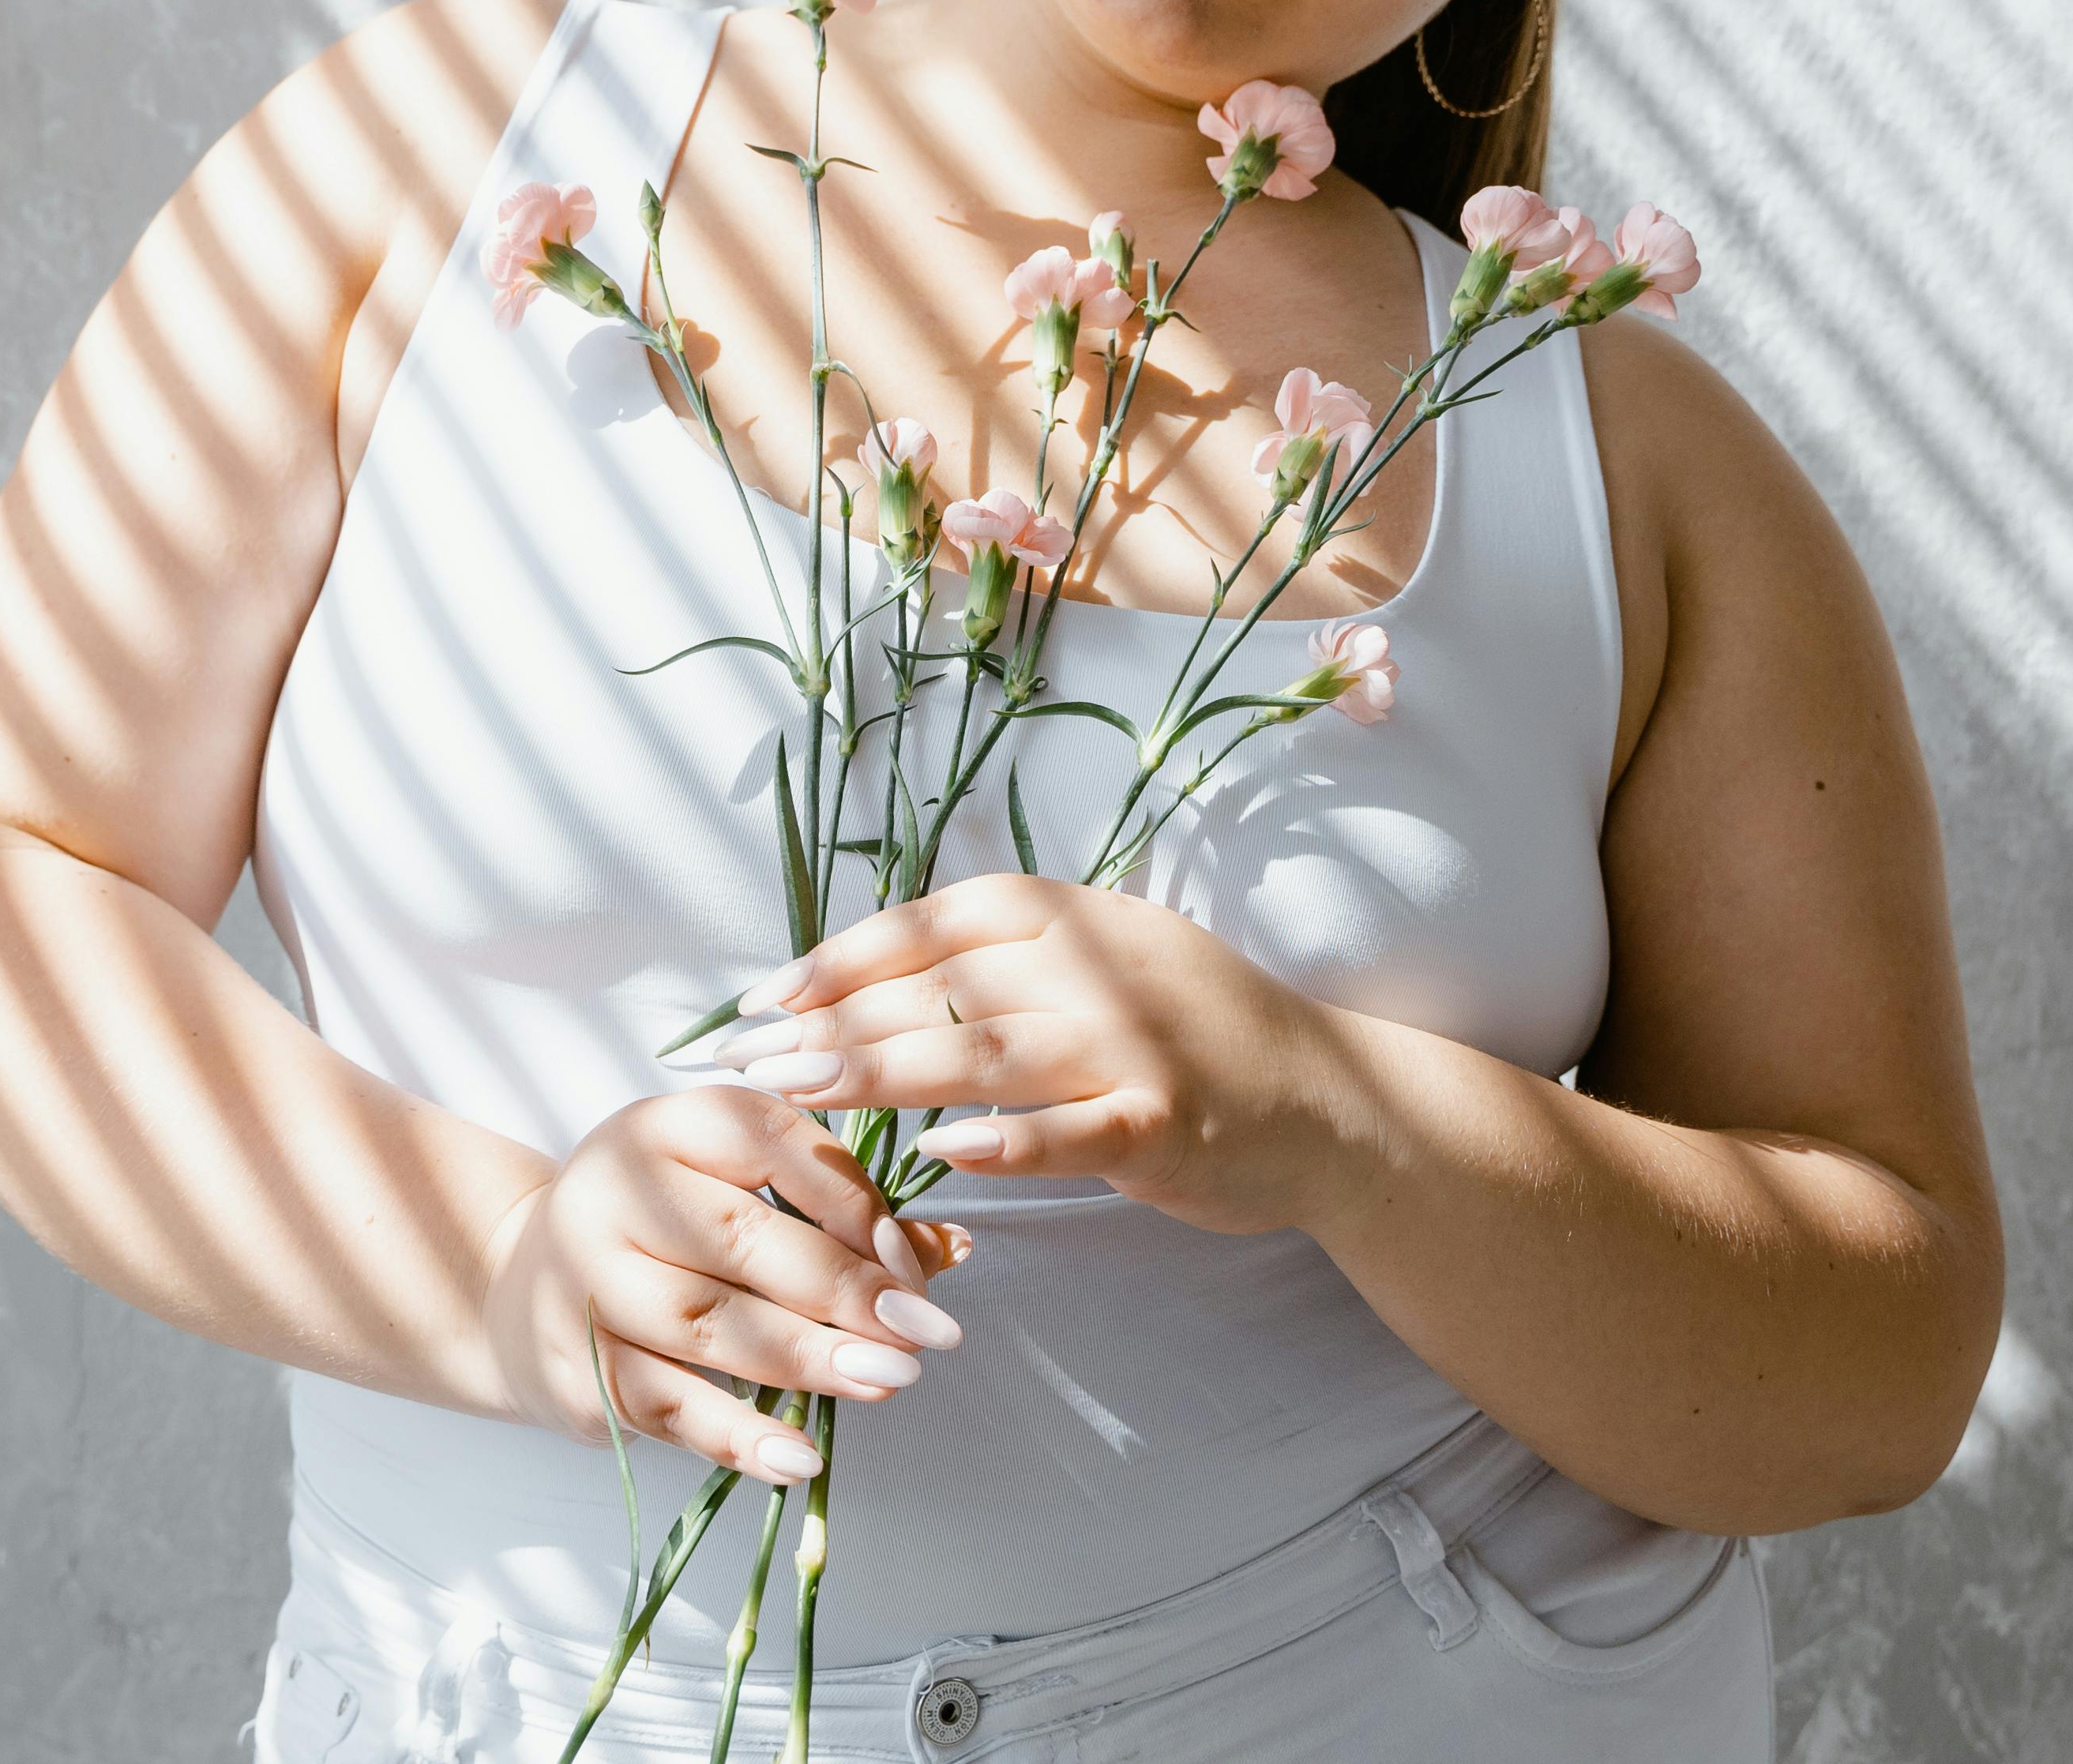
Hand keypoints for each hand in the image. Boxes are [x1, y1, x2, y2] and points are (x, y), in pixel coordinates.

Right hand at [478, 1086, 975, 1485]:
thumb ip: (842, 1212)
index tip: (915, 1262)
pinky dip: (738, 1435)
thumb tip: (950, 1249)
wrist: (521, 1280)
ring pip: (705, 1324)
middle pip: (741, 1241)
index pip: (771, 1144)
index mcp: (666, 1125)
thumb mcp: (738, 1189)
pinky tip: (801, 1457)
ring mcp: (582, 1281)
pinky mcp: (571, 1367)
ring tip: (886, 1382)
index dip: (852, 1203)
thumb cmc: (665, 1226)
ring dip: (805, 1359)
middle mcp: (614, 1192)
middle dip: (843, 1290)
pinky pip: (665, 1405)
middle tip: (922, 1335)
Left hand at [716, 873, 1370, 1235]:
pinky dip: (1009, 1140)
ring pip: (983, 1051)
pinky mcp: (1165, 1121)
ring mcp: (1135, 1042)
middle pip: (936, 988)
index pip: (932, 923)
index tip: (761, 999)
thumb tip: (867, 978)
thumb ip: (1005, 963)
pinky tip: (942, 1155)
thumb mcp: (1106, 962)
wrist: (1332, 1097)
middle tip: (740, 1062)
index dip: (840, 957)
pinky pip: (1073, 1131)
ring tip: (800, 1096)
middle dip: (828, 1024)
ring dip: (881, 1073)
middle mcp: (1098, 965)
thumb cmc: (1193, 1033)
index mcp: (1074, 917)